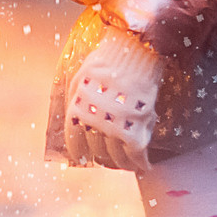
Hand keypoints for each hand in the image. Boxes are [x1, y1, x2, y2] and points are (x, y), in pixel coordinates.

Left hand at [64, 22, 160, 170]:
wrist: (134, 51)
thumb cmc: (105, 61)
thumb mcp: (79, 78)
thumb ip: (74, 101)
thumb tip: (73, 124)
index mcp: (79, 108)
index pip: (74, 141)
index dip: (79, 152)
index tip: (83, 157)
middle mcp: (95, 120)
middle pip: (96, 151)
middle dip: (101, 157)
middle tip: (107, 158)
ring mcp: (117, 125)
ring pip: (116, 157)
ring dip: (120, 163)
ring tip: (124, 163)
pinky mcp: (138, 127)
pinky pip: (136, 154)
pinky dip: (140, 162)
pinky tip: (143, 165)